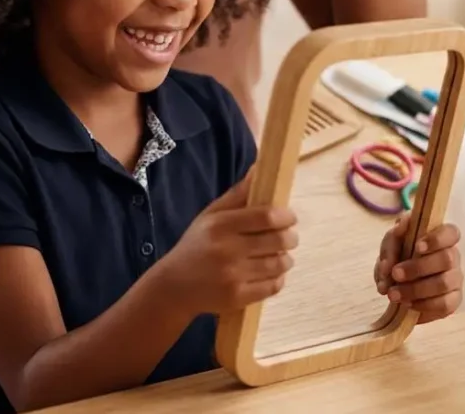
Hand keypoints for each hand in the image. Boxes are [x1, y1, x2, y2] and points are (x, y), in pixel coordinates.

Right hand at [156, 173, 297, 315]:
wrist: (174, 287)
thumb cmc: (197, 245)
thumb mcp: (210, 216)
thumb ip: (237, 194)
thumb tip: (259, 167)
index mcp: (221, 225)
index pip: (266, 216)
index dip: (286, 216)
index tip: (289, 217)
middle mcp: (227, 250)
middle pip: (278, 240)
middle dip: (290, 237)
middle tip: (288, 237)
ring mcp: (233, 276)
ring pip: (279, 264)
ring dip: (286, 259)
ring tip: (280, 255)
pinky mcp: (238, 297)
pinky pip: (273, 286)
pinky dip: (278, 278)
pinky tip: (271, 273)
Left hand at [374, 214, 462, 323]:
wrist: (397, 286)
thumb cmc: (399, 258)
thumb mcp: (391, 244)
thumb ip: (395, 235)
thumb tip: (400, 226)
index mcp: (441, 238)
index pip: (451, 233)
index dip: (437, 239)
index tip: (417, 246)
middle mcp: (453, 257)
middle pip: (447, 259)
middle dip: (418, 268)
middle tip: (395, 274)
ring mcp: (455, 280)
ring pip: (444, 284)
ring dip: (415, 289)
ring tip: (393, 293)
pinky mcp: (453, 301)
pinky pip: (444, 305)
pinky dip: (422, 306)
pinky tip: (407, 304)